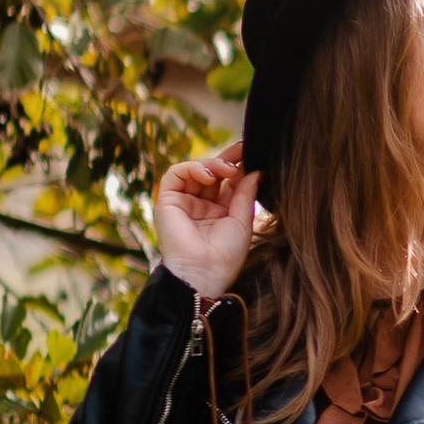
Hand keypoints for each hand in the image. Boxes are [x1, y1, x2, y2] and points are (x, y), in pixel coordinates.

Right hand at [154, 139, 262, 296]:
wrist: (203, 273)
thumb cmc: (225, 256)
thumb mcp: (242, 221)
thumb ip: (246, 194)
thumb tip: (256, 171)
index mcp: (220, 212)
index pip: (228, 182)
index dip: (238, 167)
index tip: (250, 154)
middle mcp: (201, 206)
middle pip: (212, 173)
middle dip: (227, 160)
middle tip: (241, 151)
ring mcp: (184, 202)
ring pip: (195, 171)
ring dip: (212, 164)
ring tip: (227, 169)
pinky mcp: (167, 201)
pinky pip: (176, 175)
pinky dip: (192, 168)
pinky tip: (209, 175)